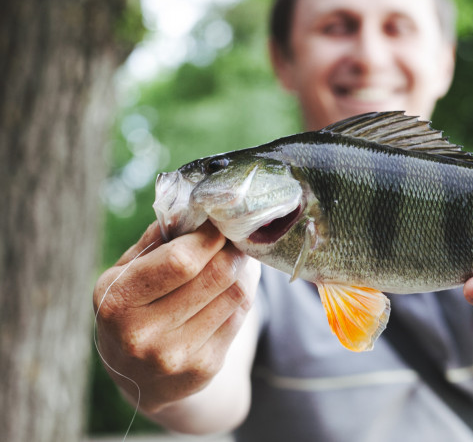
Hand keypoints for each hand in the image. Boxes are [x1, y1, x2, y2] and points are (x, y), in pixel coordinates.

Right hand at [92, 221, 258, 413]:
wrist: (139, 378)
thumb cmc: (132, 310)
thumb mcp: (125, 273)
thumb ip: (156, 239)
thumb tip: (194, 205)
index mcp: (118, 300)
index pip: (181, 260)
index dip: (209, 236)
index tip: (219, 221)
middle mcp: (143, 334)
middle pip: (217, 275)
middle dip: (232, 249)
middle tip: (235, 236)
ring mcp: (176, 355)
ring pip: (236, 294)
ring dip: (242, 270)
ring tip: (235, 257)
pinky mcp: (204, 368)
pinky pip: (240, 316)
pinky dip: (243, 294)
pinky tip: (232, 286)